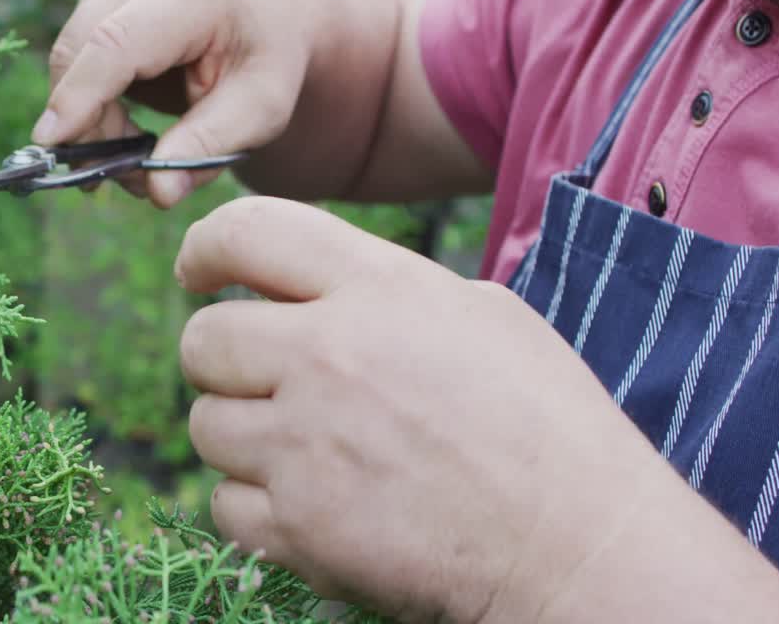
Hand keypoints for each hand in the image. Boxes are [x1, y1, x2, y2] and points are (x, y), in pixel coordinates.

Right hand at [35, 0, 309, 207]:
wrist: (267, 25)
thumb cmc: (265, 66)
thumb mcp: (259, 112)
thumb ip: (208, 147)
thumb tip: (158, 191)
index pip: (116, 43)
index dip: (80, 93)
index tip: (51, 142)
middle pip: (80, 52)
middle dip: (86, 124)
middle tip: (118, 177)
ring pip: (69, 62)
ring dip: (89, 123)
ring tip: (134, 158)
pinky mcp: (99, 2)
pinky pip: (73, 65)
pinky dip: (89, 109)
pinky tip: (125, 133)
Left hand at [175, 196, 777, 621]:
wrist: (580, 546)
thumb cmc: (547, 428)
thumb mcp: (482, 316)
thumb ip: (384, 290)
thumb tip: (312, 286)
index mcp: (380, 290)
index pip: (247, 231)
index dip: (205, 247)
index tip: (198, 270)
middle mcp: (329, 356)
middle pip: (202, 339)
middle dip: (220, 359)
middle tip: (261, 380)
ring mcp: (306, 445)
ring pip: (205, 426)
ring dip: (240, 439)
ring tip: (305, 453)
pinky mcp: (299, 525)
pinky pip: (224, 506)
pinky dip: (256, 511)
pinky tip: (313, 506)